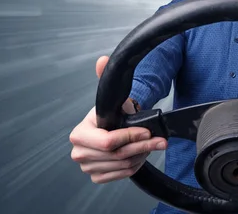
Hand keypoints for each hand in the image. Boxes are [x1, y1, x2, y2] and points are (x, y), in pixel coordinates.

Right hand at [69, 56, 167, 183]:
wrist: (114, 126)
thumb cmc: (113, 112)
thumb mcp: (111, 95)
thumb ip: (105, 76)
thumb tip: (102, 60)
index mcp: (79, 134)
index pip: (108, 142)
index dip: (130, 136)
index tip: (147, 130)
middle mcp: (79, 153)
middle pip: (118, 155)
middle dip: (142, 146)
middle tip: (159, 140)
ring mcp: (87, 167)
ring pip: (123, 166)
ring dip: (141, 155)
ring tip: (151, 144)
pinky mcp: (98, 176)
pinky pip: (122, 175)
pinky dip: (136, 165)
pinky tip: (141, 154)